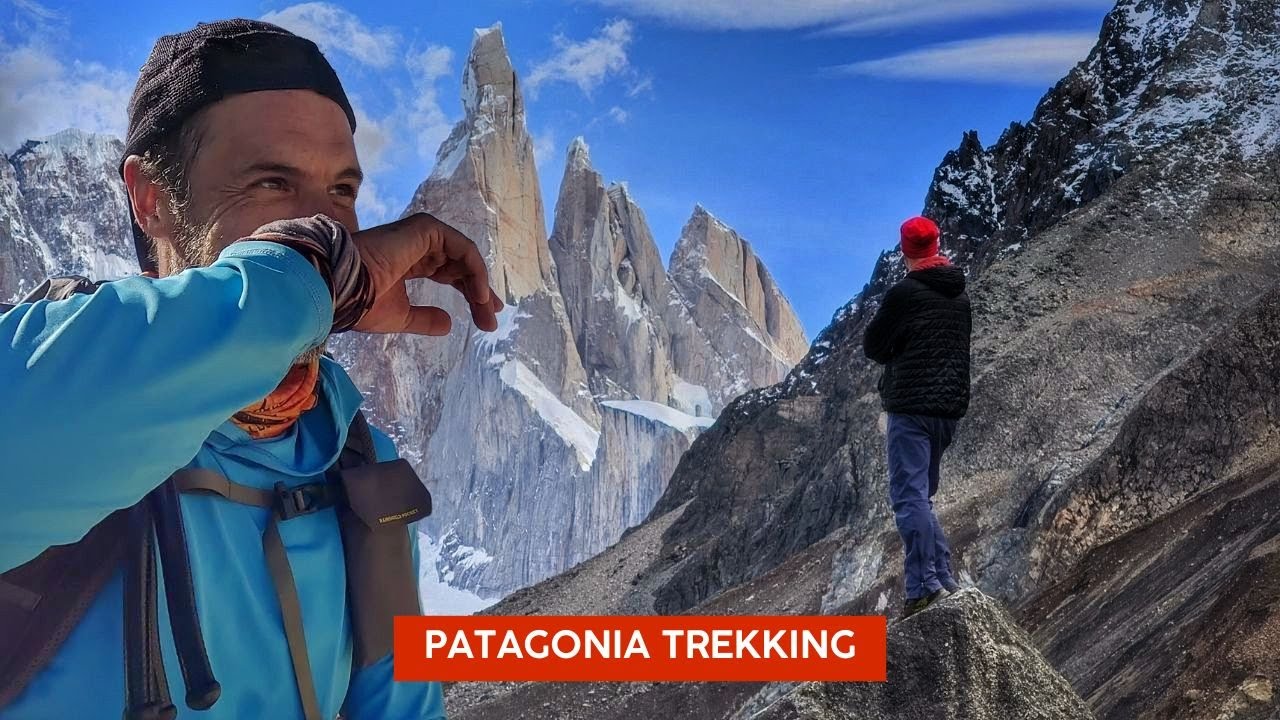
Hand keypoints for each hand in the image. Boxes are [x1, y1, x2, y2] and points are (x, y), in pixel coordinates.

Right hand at [350, 212, 503, 334]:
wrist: (340, 288)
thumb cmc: (361, 302)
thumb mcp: (400, 316)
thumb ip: (425, 318)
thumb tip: (449, 324)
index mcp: (409, 261)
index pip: (449, 274)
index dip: (470, 294)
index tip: (486, 318)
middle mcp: (418, 245)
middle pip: (461, 267)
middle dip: (480, 293)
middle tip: (492, 320)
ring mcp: (422, 234)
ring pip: (465, 257)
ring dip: (480, 285)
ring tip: (487, 311)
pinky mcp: (426, 229)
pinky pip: (462, 249)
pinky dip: (476, 270)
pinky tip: (480, 295)